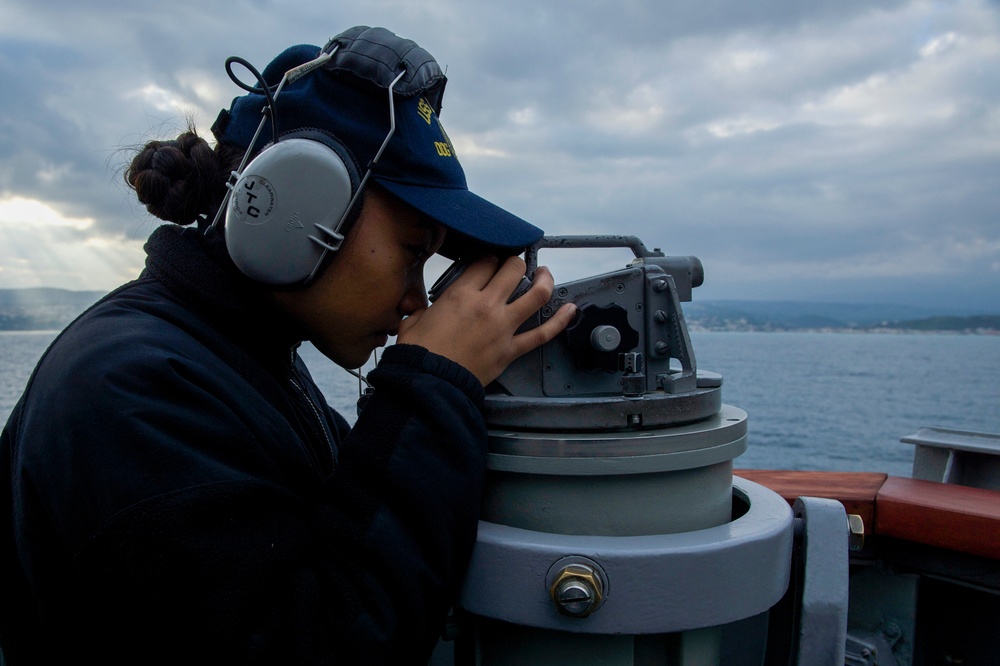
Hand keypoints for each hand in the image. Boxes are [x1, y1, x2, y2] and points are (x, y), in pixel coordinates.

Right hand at [397, 255, 576, 385]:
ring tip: (545, 274)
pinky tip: (570, 310)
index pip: (485, 262)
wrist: (430, 384)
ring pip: (536, 295)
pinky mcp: (511, 349)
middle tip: (516, 265)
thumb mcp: (414, 321)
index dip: (489, 258)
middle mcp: (486, 305)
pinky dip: (560, 321)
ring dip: (545, 280)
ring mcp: (503, 327)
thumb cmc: (419, 355)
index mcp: (461, 294)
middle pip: (513, 269)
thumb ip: (424, 308)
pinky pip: (542, 333)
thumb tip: (424, 308)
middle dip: (516, 262)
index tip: (490, 262)